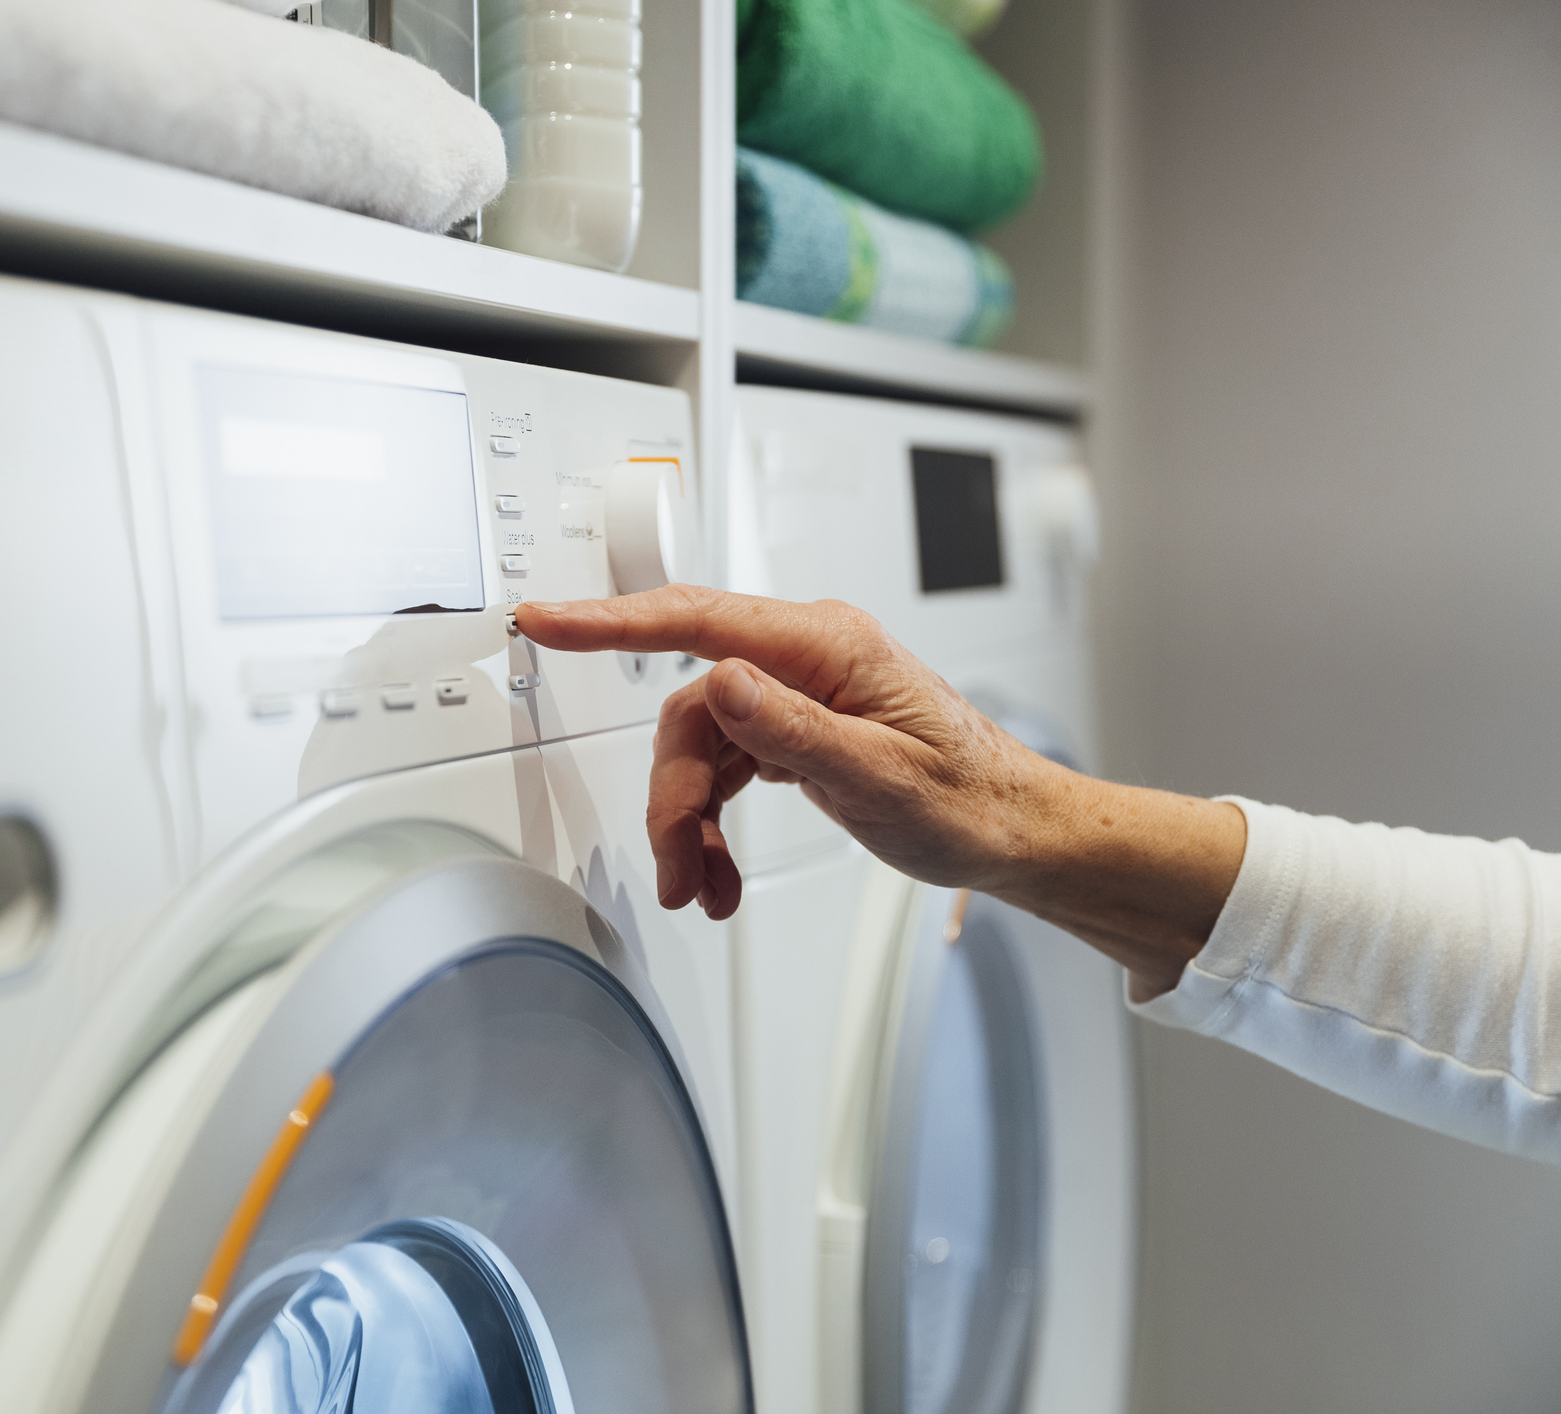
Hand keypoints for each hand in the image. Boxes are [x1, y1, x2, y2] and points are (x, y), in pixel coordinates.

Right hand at [514, 586, 1245, 1001]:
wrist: (1013, 831)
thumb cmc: (969, 800)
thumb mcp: (878, 775)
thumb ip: (792, 730)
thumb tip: (722, 683)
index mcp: (827, 646)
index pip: (697, 622)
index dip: (611, 622)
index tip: (546, 620)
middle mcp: (808, 657)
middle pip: (691, 708)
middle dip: (674, 793)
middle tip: (677, 865)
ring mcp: (801, 692)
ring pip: (703, 745)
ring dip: (691, 820)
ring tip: (701, 885)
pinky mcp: (797, 727)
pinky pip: (727, 766)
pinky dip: (714, 821)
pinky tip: (720, 869)